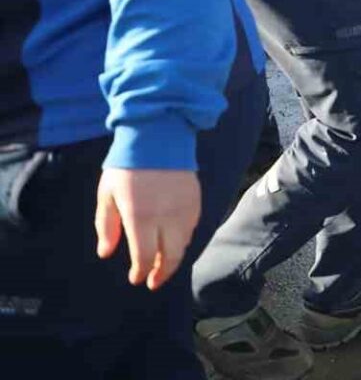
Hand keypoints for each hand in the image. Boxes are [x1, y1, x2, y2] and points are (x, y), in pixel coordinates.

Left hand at [95, 167, 200, 289]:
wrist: (158, 137)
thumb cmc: (127, 167)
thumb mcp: (107, 196)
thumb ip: (107, 227)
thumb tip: (106, 253)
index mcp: (141, 218)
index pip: (144, 257)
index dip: (140, 272)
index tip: (136, 279)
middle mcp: (167, 217)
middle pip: (170, 256)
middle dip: (161, 273)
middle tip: (153, 281)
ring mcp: (185, 209)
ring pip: (183, 244)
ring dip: (173, 257)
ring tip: (162, 262)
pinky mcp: (196, 200)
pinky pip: (192, 228)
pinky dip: (183, 239)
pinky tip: (174, 240)